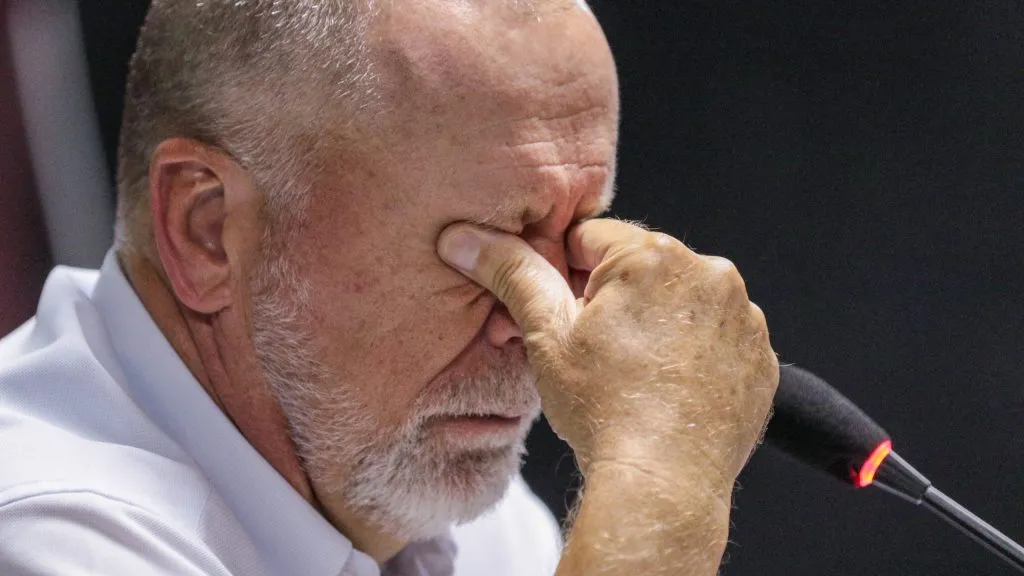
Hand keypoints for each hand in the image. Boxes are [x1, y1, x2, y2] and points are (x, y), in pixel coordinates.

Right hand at [437, 219, 777, 493]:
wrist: (662, 485)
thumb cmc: (604, 411)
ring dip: (656, 323)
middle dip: (611, 299)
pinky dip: (693, 353)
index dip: (564, 274)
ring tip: (631, 374)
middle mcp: (711, 275)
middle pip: (641, 269)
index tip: (560, 312)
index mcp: (655, 256)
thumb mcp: (546, 335)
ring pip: (680, 302)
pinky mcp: (761, 358)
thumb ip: (512, 273)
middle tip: (590, 350)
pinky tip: (666, 388)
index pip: (592, 237)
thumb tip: (467, 237)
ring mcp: (743, 318)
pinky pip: (716, 338)